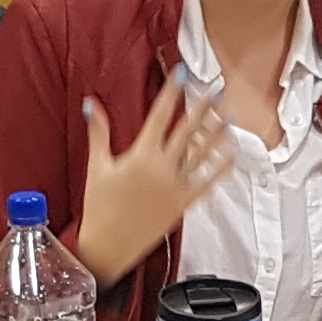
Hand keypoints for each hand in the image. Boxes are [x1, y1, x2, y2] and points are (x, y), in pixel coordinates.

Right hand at [74, 78, 233, 282]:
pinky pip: (207, 183)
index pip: (160, 115)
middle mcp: (162, 168)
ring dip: (217, 132)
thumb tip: (90, 104)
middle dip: (202, 107)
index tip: (181, 75)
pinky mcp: (183, 204)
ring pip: (202, 153)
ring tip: (228, 115)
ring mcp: (175, 186)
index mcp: (141, 155)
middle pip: (187, 130)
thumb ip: (98, 132)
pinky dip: (220, 168)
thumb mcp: (97, 166)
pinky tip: (231, 154)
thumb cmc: (99, 208)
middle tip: (215, 89)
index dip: (171, 92)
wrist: (108, 246)